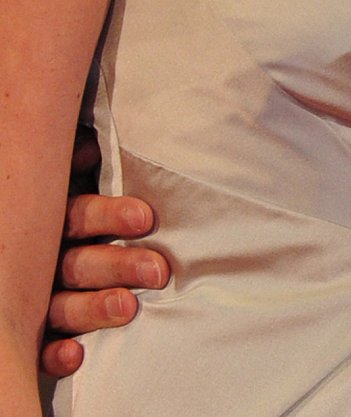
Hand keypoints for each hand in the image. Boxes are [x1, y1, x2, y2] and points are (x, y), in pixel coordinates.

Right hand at [40, 136, 170, 378]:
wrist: (52, 248)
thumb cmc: (78, 213)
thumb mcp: (71, 187)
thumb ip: (79, 167)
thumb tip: (87, 149)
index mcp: (55, 222)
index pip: (79, 216)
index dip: (110, 215)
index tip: (146, 218)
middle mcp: (44, 262)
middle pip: (77, 263)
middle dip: (118, 266)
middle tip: (157, 271)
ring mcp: (38, 299)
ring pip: (61, 306)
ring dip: (94, 309)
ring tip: (128, 309)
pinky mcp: (37, 335)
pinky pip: (40, 350)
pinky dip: (55, 354)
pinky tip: (75, 356)